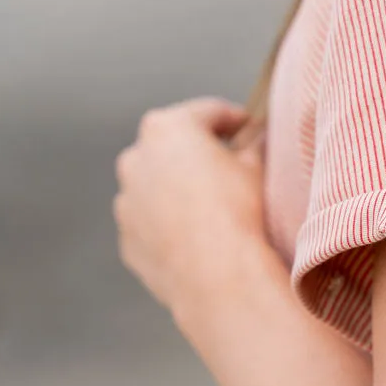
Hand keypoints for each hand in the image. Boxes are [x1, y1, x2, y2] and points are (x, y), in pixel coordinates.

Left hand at [114, 99, 268, 324]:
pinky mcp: (128, 238)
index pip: (207, 112)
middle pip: (172, 146)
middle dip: (198, 153)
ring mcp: (127, 201)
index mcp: (167, 128)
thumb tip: (259, 137)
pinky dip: (168, 224)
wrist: (216, 273)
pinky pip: (151, 223)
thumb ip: (254, 144)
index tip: (250, 129)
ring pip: (156, 187)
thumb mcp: (255, 167)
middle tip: (230, 167)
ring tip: (211, 208)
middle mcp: (135, 158)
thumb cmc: (236, 210)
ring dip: (178, 190)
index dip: (235, 119)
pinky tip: (197, 238)